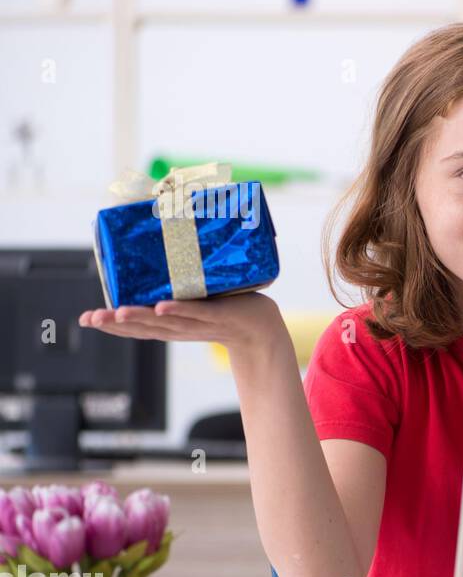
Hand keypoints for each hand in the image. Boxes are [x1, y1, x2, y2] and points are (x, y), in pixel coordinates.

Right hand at [78, 292, 287, 359]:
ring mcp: (199, 322)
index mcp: (171, 324)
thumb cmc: (226, 309)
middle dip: (116, 323)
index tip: (87, 319)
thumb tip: (158, 249)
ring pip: (166, 322)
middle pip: (143, 328)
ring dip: (141, 318)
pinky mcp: (220, 315)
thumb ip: (176, 284)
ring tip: (118, 313)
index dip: (111, 324)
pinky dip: (179, 310)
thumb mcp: (194, 298)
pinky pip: (198, 312)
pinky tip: (162, 307)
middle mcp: (180, 327)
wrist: (261, 328)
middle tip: (91, 318)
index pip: (136, 327)